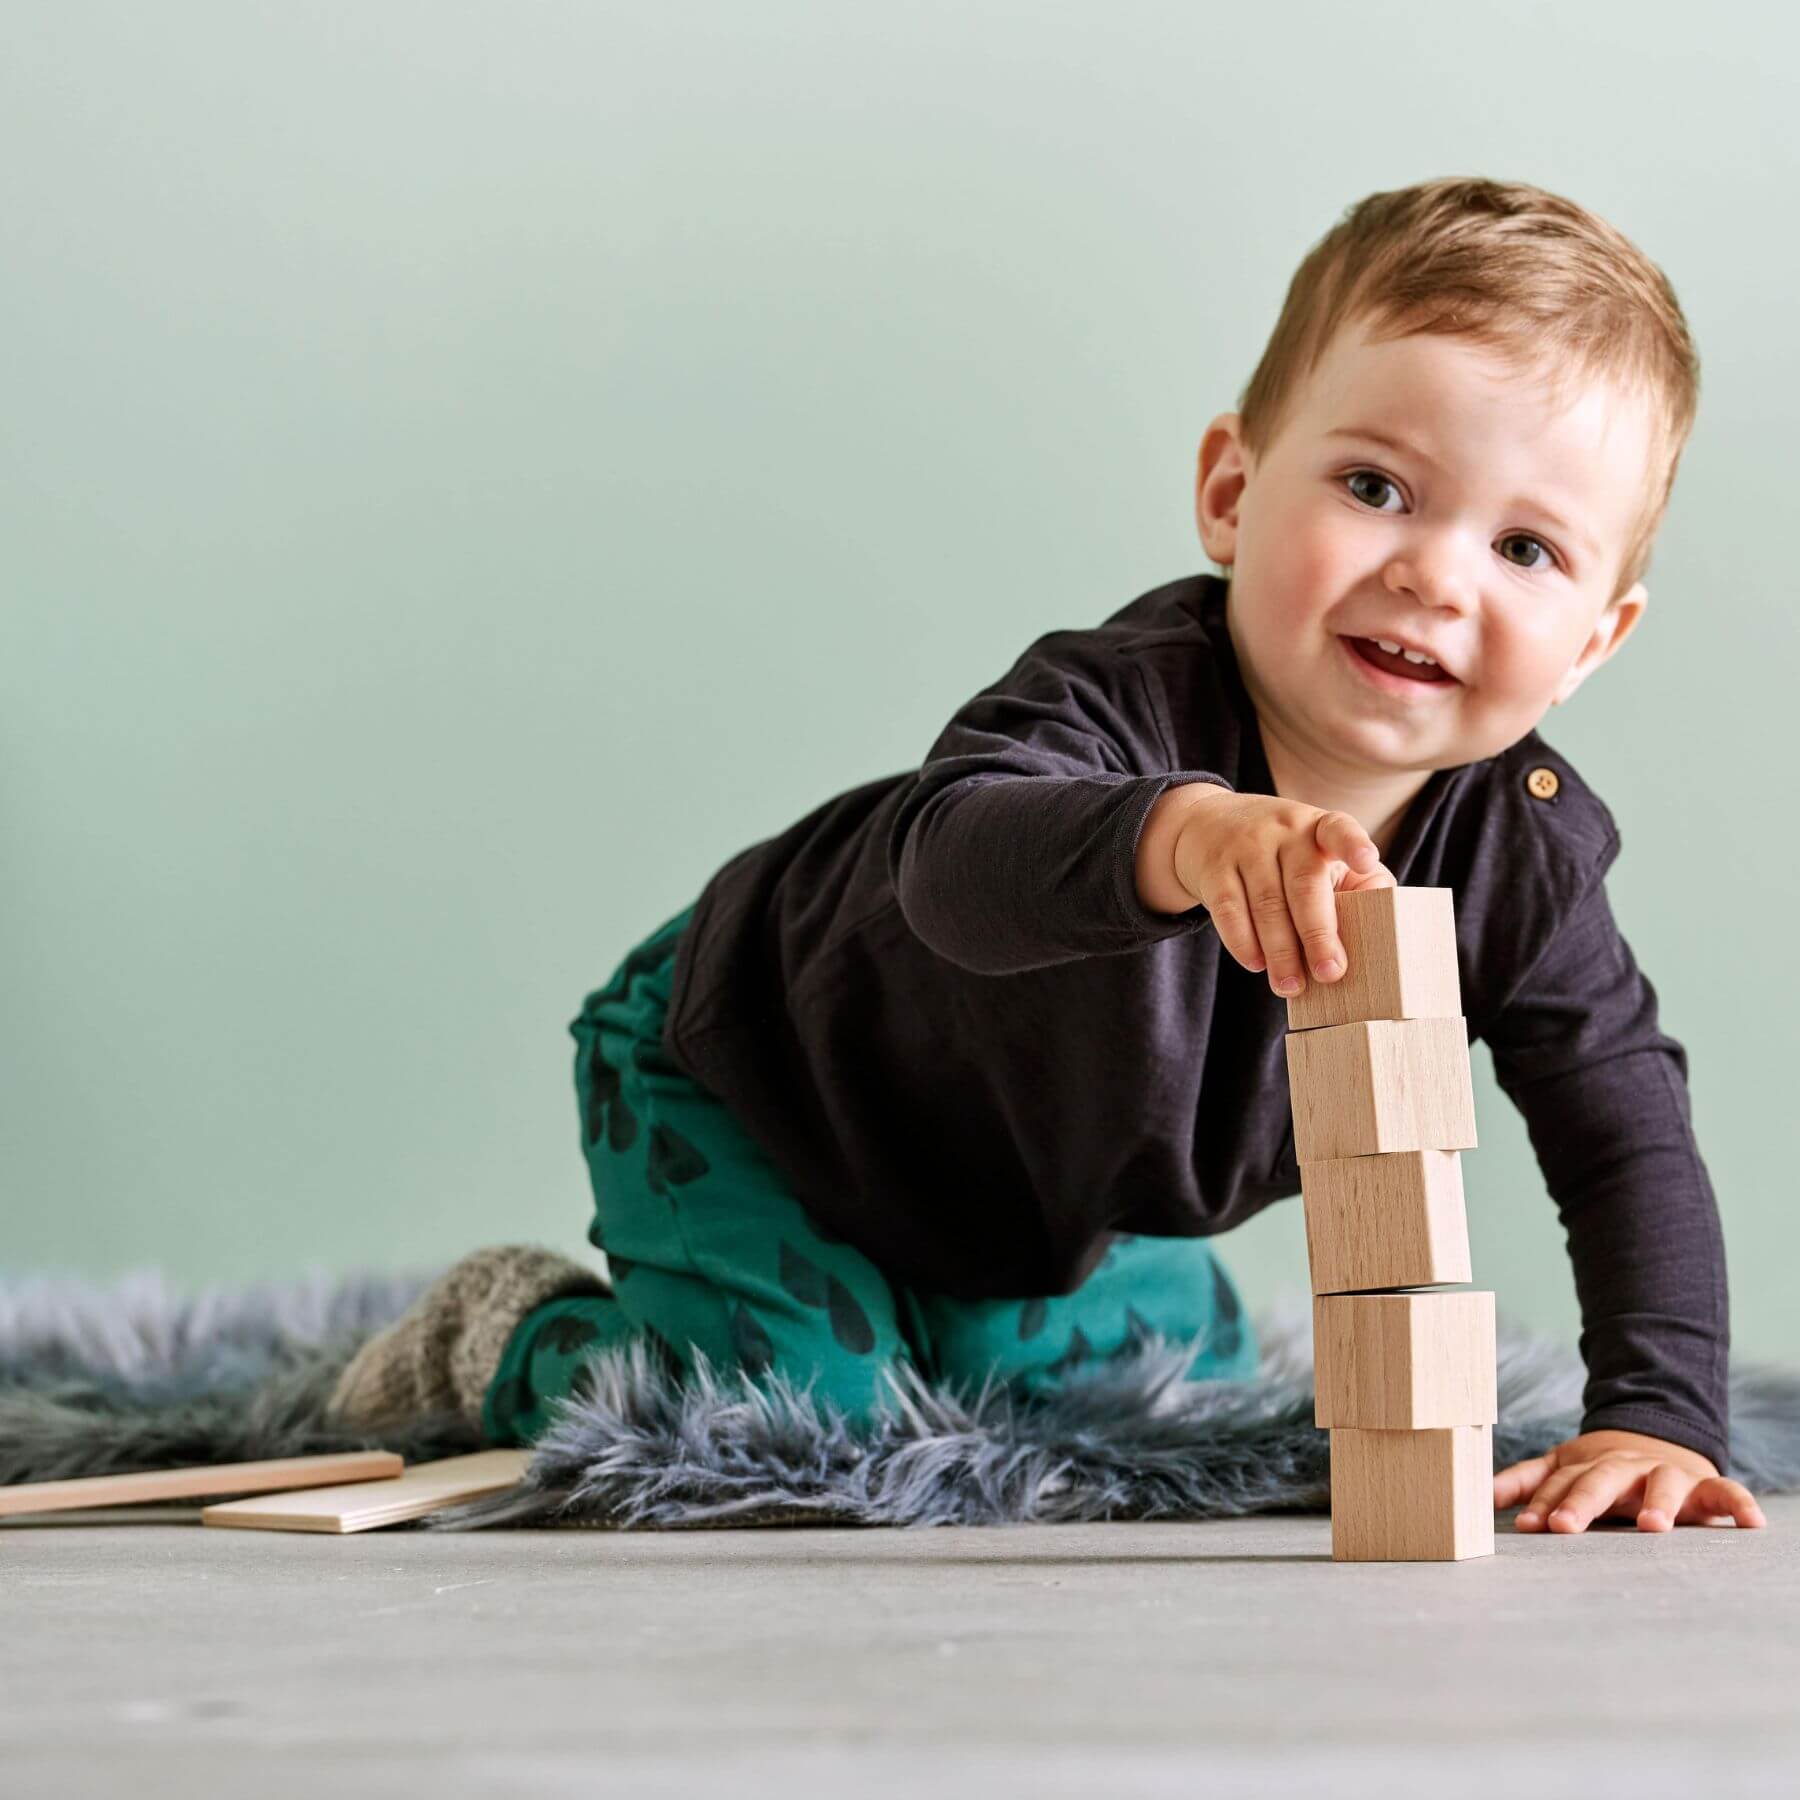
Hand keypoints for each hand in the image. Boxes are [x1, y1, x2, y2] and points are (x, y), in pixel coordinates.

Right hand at [1154, 786, 1395, 998]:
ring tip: (1291, 987)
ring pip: (1266, 905)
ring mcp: (1246, 848)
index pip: (1340, 829)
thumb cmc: (1284, 853)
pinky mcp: (1214, 869)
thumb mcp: (1320, 853)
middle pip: (1303, 885)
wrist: (1208, 825)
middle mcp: (1285, 832)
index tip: (1367, 861)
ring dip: (1280, 952)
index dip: (1354, 844)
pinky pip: (1229, 910)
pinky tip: (1256, 964)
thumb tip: (1384, 936)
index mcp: (1321, 828)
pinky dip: (1243, 942)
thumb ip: (1355, 885)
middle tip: (1330, 974)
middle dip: (1318, 934)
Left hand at [1494, 1428, 1767, 1533]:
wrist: (1653, 1440)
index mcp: (1587, 1464)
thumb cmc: (1600, 1469)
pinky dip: (1738, 1504)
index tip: (1527, 1526)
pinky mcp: (1704, 1485)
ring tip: (1651, 1525)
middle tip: (1565, 1528)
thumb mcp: (1562, 1468)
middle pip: (1600, 1480)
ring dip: (1657, 1501)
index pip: (1561, 1482)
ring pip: (1661, 1482)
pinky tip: (1751, 1523)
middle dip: (1581, 1503)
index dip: (1544, 1503)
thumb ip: (1526, 1483)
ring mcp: (1664, 1472)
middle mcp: (1624, 1466)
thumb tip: (1479, 1496)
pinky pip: (1726, 1492)